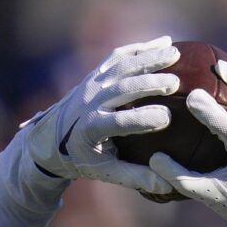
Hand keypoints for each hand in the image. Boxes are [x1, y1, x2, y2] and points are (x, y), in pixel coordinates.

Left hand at [19, 37, 178, 196]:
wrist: (51, 138)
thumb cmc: (83, 158)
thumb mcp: (106, 171)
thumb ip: (136, 177)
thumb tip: (169, 184)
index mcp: (91, 129)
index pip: (118, 122)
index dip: (141, 119)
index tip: (166, 118)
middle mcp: (90, 102)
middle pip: (122, 89)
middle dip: (148, 83)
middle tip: (175, 83)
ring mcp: (92, 84)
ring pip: (122, 66)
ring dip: (149, 58)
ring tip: (175, 53)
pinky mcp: (96, 73)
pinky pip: (119, 56)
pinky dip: (141, 48)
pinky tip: (165, 42)